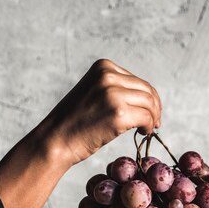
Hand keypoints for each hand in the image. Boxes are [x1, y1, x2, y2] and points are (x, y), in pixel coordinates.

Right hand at [38, 59, 161, 166]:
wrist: (54, 141)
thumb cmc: (73, 122)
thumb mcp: (92, 92)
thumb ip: (114, 88)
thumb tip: (146, 97)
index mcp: (103, 67)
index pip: (137, 80)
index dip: (148, 97)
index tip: (148, 112)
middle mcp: (108, 76)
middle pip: (147, 90)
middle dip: (154, 108)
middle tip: (154, 123)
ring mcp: (113, 94)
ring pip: (150, 104)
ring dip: (153, 118)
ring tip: (147, 129)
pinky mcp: (118, 114)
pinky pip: (147, 118)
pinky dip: (149, 126)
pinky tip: (142, 133)